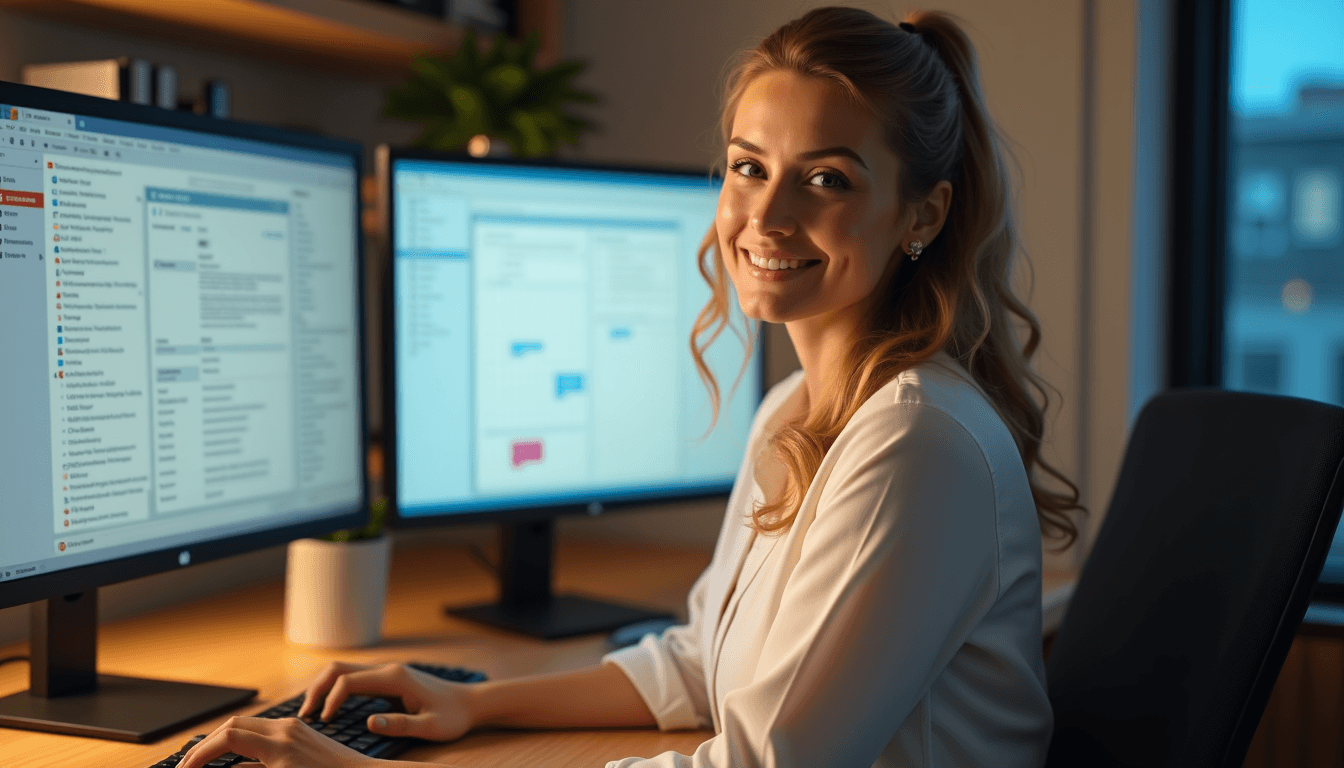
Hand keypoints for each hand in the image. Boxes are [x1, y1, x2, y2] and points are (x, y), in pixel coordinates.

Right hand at [175, 715, 371, 767]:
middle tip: (187, 766)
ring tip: (203, 761)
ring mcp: (294, 727)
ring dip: (222, 741)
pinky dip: (242, 741)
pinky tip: (234, 759)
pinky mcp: (300, 731)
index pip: (227, 739)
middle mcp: (286, 729)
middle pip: (232, 725)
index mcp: (280, 745)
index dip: (200, 754)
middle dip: (206, 745)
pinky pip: (263, 730)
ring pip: (246, 724)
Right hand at [298, 661, 475, 741]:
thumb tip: (369, 722)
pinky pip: (354, 678)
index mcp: (395, 677)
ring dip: (323, 687)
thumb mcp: (430, 727)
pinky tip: (329, 708)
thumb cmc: (453, 716)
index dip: (330, 701)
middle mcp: (388, 669)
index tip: (324, 722)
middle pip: (339, 668)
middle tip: (304, 715)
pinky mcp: (388, 679)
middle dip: (317, 689)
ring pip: (344, 670)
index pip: (349, 681)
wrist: (471, 702)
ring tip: (311, 712)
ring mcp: (387, 672)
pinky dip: (335, 689)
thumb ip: (400, 724)